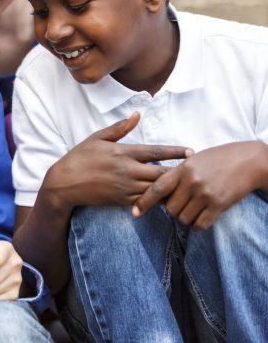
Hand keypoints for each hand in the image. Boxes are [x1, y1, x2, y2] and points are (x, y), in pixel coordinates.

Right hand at [42, 113, 192, 211]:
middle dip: (179, 173)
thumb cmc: (79, 157)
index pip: (157, 152)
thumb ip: (119, 128)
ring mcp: (125, 187)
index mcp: (123, 152)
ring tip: (186, 187)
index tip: (190, 152)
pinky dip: (157, 199)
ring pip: (156, 189)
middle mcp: (128, 170)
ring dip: (171, 188)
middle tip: (195, 172)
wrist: (64, 183)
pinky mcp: (122, 201)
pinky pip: (146, 201)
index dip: (176, 152)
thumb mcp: (97, 138)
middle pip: (162, 173)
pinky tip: (166, 198)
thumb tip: (137, 115)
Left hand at [133, 141, 267, 229]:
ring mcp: (205, 194)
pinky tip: (201, 218)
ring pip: (183, 218)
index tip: (135, 213)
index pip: (156, 188)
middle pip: (170, 209)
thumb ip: (176, 174)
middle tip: (180, 205)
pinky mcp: (219, 205)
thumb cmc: (217, 159)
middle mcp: (191, 182)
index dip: (143, 202)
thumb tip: (159, 191)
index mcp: (182, 169)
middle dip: (172, 210)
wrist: (248, 161)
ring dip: (186, 218)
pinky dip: (198, 225)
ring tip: (193, 209)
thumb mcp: (193, 160)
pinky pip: (200, 224)